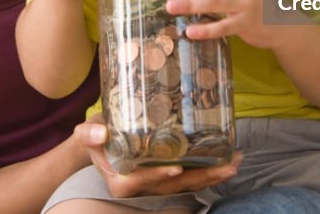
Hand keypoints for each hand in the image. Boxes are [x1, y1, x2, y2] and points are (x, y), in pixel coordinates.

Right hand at [72, 117, 240, 197]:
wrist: (101, 140)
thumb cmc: (95, 137)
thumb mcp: (86, 133)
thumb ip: (89, 134)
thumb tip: (100, 133)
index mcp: (122, 181)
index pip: (141, 181)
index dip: (157, 176)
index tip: (176, 168)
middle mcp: (143, 187)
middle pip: (173, 185)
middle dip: (200, 177)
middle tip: (225, 166)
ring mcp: (158, 183)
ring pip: (187, 183)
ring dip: (211, 175)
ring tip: (234, 163)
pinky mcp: (169, 175)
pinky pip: (191, 176)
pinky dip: (209, 170)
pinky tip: (228, 159)